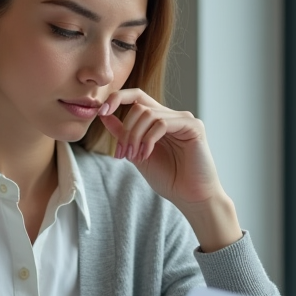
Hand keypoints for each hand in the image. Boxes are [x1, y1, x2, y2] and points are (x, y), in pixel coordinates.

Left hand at [98, 89, 242, 250]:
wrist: (191, 197)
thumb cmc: (169, 179)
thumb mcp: (137, 154)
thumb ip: (123, 134)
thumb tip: (103, 115)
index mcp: (159, 121)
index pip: (137, 97)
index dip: (117, 98)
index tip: (101, 111)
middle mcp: (172, 116)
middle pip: (139, 106)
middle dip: (126, 130)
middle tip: (122, 154)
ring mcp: (184, 119)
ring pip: (148, 114)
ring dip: (135, 137)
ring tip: (134, 157)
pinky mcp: (194, 126)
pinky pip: (162, 123)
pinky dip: (149, 139)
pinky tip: (146, 155)